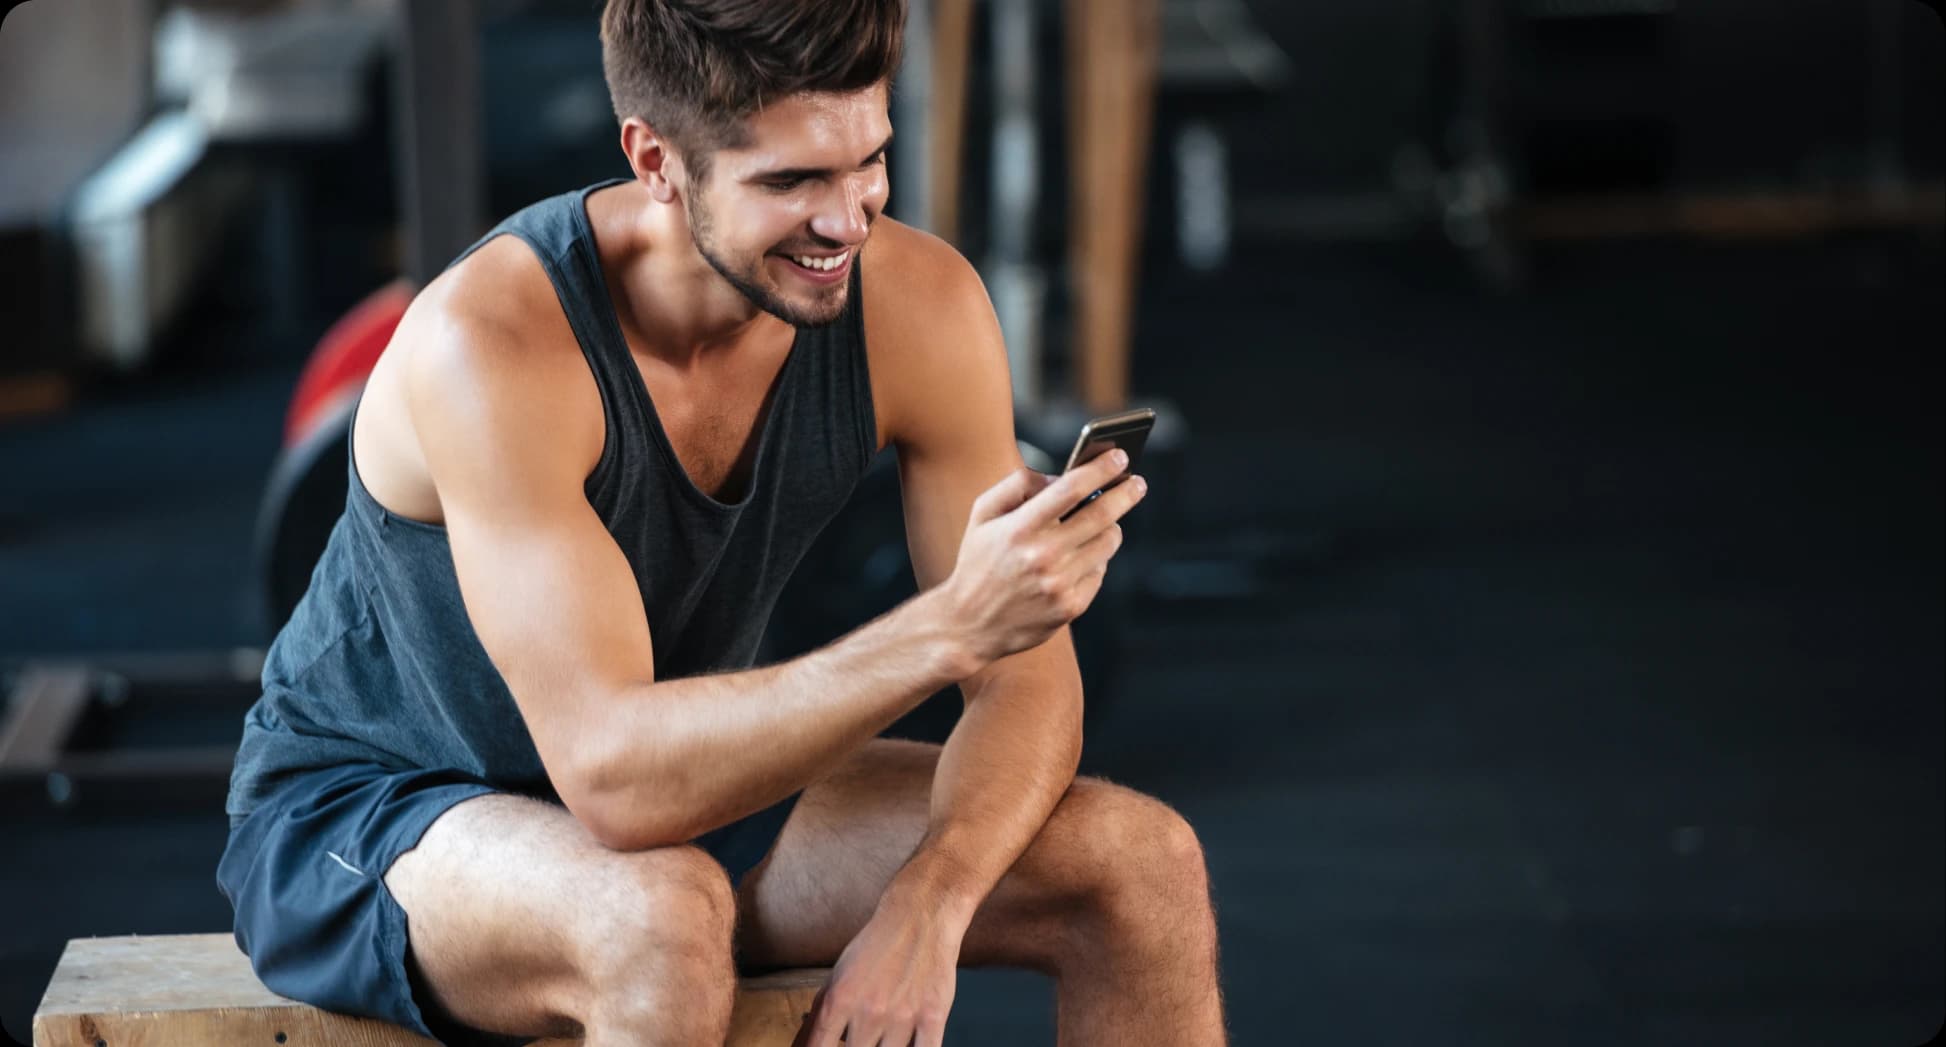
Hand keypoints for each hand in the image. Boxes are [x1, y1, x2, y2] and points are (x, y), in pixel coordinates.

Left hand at [796, 899, 962, 1046]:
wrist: (921, 916)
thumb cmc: (877, 946)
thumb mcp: (839, 976)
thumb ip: (819, 1014)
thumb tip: (800, 1046)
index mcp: (841, 1000)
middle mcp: (869, 1012)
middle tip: (863, 1036)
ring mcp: (902, 1017)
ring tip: (884, 1036)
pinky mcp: (933, 1018)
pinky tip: (909, 1044)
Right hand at [942, 450, 1147, 662]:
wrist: (968, 625)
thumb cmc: (977, 562)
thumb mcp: (982, 514)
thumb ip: (1017, 484)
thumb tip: (1060, 476)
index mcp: (1019, 527)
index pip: (1071, 489)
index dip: (1101, 469)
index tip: (1120, 457)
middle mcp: (1042, 555)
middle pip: (1102, 515)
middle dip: (1126, 493)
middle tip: (1138, 483)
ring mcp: (1059, 584)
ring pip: (1107, 543)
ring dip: (1111, 527)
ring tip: (1105, 522)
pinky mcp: (1071, 607)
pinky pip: (1100, 572)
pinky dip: (1096, 559)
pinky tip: (1082, 557)